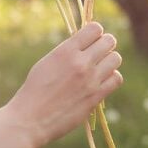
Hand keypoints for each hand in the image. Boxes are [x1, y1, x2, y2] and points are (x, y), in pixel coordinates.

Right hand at [7, 23, 123, 147]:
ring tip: (100, 66)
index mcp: (66, 51)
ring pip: (116, 58)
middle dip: (105, 44)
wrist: (30, 119)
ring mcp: (90, 80)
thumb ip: (69, 51)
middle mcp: (80, 62)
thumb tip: (87, 43)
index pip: (95, 28)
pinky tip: (101, 80)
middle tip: (98, 52)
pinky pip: (116, 78)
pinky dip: (111, 78)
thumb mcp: (48, 61)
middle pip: (109, 41)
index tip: (91, 39)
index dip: (96, 32)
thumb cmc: (35, 89)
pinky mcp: (96, 96)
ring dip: (110, 60)